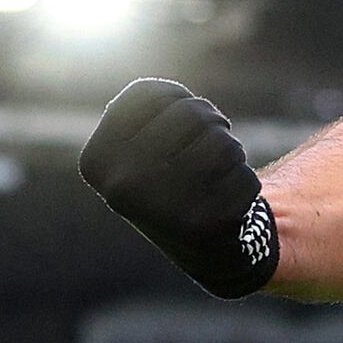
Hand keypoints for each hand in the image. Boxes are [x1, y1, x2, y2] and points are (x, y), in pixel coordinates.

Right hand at [82, 78, 277, 297]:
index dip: (176, 98)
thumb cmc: (173, 178)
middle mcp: (122, 185)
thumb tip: (178, 104)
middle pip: (191, 113)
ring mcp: (162, 208)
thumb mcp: (139, 141)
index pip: (148, 94)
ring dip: (231, 151)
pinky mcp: (205, 227)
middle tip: (208, 144)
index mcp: (96, 160)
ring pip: (223, 143)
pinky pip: (245, 177)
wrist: (200, 249)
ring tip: (217, 172)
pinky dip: (244, 182)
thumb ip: (146, 106)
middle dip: (210, 122)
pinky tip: (226, 202)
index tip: (177, 125)